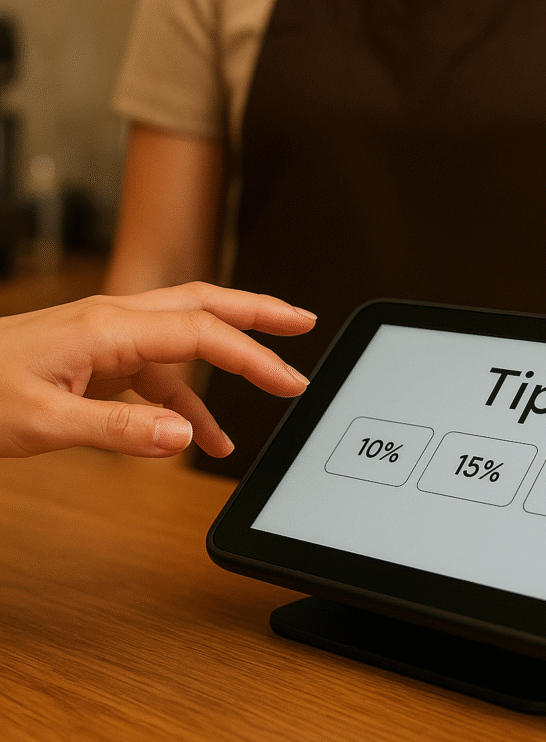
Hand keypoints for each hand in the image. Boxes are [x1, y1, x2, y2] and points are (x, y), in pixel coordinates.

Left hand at [0, 282, 315, 458]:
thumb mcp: (44, 422)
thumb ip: (118, 429)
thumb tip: (183, 435)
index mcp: (108, 328)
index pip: (201, 334)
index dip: (252, 356)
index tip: (290, 380)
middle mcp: (114, 321)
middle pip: (204, 304)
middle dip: (258, 313)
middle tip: (304, 322)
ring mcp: (107, 336)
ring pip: (186, 333)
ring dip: (230, 358)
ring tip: (271, 385)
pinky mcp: (98, 356)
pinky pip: (158, 371)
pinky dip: (186, 400)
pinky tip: (198, 436)